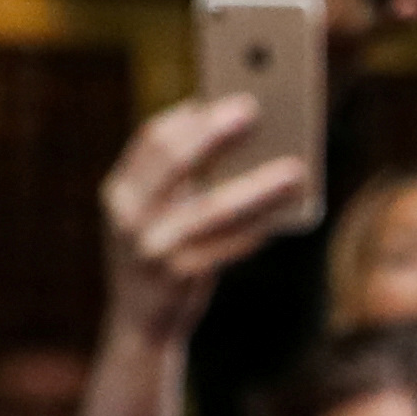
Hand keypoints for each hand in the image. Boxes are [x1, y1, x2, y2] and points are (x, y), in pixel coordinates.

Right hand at [97, 95, 310, 348]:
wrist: (141, 322)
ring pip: (212, 208)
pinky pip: (227, 247)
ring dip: (258, 185)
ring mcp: (150, 247)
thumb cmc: (164, 251)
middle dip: (216, 133)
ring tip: (296, 169)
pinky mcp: (178, 277)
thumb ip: (184, 179)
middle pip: (174, 161)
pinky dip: (257, 228)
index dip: (189, 115)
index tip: (223, 93)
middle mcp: (128, 215)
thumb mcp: (159, 211)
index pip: (152, 140)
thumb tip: (238, 134)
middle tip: (254, 109)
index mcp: (121, 190)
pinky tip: (285, 217)